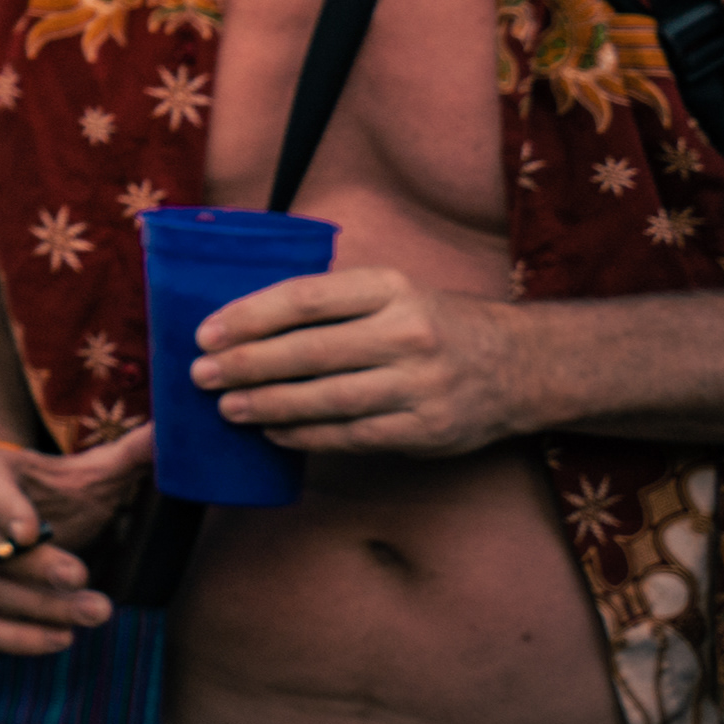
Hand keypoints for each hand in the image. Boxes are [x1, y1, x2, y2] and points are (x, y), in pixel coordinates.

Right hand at [0, 424, 153, 656]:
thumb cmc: (50, 491)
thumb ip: (127, 456)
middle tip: (84, 580)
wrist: (1, 513)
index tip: (34, 531)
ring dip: (34, 608)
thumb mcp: (85, 471)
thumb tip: (170, 433)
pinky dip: (10, 637)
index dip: (4, 508)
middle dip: (33, 568)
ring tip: (91, 615)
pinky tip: (59, 640)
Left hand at [192, 268, 539, 455]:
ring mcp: (421, 385)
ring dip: (269, 405)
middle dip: (247, 365)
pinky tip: (273, 432)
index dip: (249, 316)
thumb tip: (244, 320)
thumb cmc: (433, 323)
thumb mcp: (393, 292)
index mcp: (391, 288)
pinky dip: (306, 435)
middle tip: (201, 374)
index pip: (306, 298)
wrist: (521, 364)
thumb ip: (333, 302)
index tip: (206, 332)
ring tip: (227, 407)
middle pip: (310, 351)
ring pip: (328, 399)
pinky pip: (353, 435)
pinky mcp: (428, 429)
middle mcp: (408, 333)